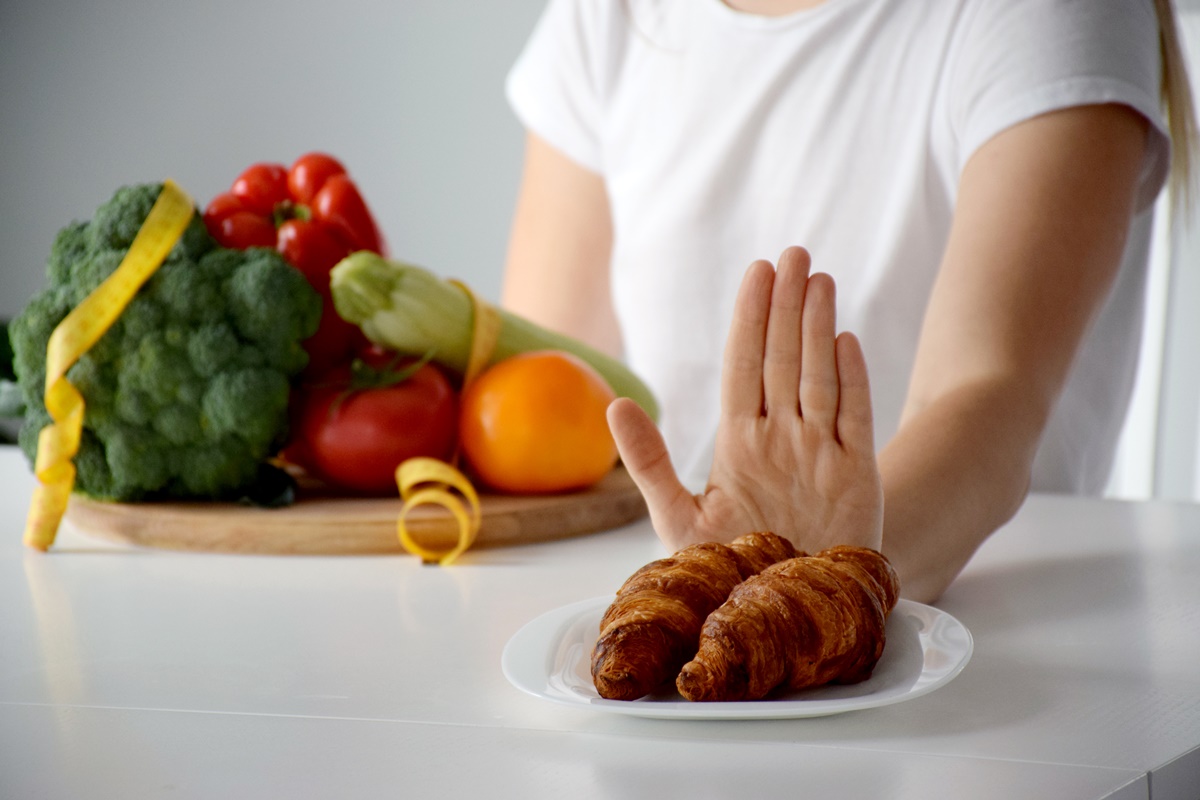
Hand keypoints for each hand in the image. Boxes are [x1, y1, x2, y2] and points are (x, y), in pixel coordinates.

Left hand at [608, 246, 883, 554]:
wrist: (788, 608)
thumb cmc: (733, 566)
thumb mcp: (680, 518)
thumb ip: (649, 463)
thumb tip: (617, 405)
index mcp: (739, 442)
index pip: (743, 367)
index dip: (750, 320)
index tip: (756, 273)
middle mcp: (780, 437)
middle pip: (783, 359)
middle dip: (785, 306)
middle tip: (791, 253)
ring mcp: (820, 451)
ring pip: (818, 376)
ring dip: (816, 328)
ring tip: (817, 279)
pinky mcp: (856, 475)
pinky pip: (854, 418)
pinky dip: (850, 381)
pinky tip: (843, 341)